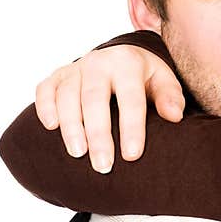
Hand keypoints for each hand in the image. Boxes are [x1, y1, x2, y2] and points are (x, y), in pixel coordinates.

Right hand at [34, 44, 184, 172]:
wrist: (123, 56)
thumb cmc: (145, 77)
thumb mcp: (164, 80)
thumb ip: (170, 96)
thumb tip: (175, 116)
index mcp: (128, 63)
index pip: (130, 98)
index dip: (131, 127)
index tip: (132, 156)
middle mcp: (99, 62)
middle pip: (94, 100)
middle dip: (98, 134)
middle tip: (104, 165)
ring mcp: (76, 68)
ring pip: (67, 96)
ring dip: (71, 126)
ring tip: (78, 154)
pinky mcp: (58, 75)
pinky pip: (45, 89)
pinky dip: (45, 107)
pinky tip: (51, 127)